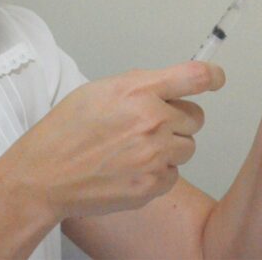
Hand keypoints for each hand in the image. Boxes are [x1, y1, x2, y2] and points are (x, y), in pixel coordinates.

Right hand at [2, 62, 224, 219]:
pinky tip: (130, 168)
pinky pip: (174, 174)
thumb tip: (168, 85)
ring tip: (134, 148)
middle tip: (146, 125)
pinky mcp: (152, 184)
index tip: (217, 79)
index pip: (195, 77)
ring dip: (169, 147)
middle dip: (177, 119)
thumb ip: (140, 85)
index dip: (213, 76)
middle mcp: (152, 120)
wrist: (44, 176)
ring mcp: (154, 155)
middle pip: (196, 117)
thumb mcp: (100, 90)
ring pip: (187, 147)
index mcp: (138, 91)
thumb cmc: (66, 132)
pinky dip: (158, 172)